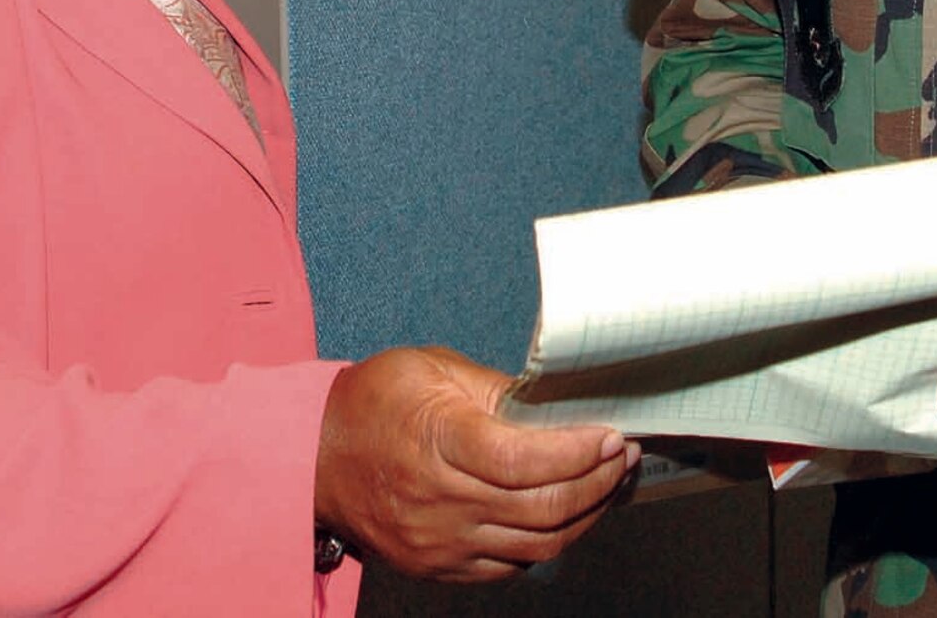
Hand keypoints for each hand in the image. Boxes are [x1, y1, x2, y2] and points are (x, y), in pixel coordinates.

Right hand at [314, 346, 636, 581]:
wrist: (314, 456)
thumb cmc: (375, 402)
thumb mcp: (434, 369)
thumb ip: (498, 390)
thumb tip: (560, 404)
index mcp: (438, 441)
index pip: (524, 460)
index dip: (577, 452)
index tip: (610, 435)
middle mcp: (439, 500)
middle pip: (541, 507)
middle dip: (596, 482)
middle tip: (622, 455)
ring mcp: (439, 542)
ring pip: (536, 544)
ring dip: (584, 515)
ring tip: (607, 483)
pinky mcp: (438, 566)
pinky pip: (510, 567)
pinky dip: (547, 543)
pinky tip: (566, 514)